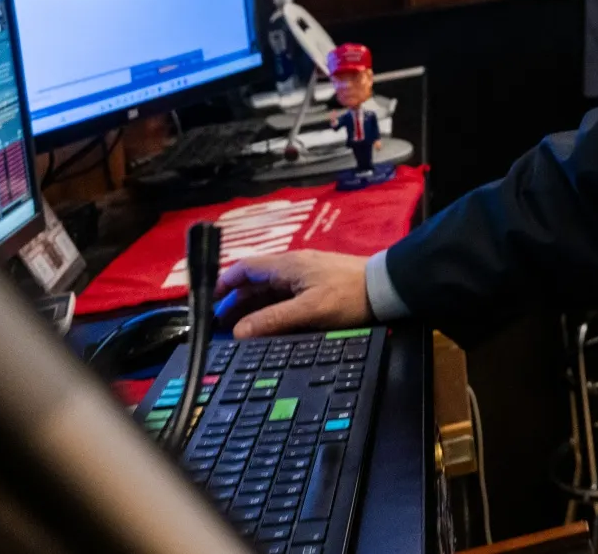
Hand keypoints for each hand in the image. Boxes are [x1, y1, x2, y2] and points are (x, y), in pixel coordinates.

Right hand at [214, 250, 372, 338]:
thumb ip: (273, 320)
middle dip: (236, 300)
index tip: (209, 302)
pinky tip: (269, 324)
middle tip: (221, 324)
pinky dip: (271, 308)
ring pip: (270, 289)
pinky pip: (285, 295)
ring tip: (240, 328)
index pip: (246, 268)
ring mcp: (306, 275)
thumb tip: (238, 332)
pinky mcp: (318, 285)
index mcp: (288, 265)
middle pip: (255, 280)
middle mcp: (293, 266)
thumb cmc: (349, 296)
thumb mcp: (309, 310)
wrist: (387, 289)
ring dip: (253, 306)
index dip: (225, 283)